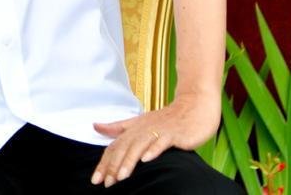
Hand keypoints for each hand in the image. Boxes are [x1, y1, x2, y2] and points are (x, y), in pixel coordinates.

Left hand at [90, 92, 220, 186]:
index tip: (96, 179)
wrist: (194, 107)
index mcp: (134, 128)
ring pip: (140, 145)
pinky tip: (146, 159)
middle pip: (124, 147)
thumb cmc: (167, 119)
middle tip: (106, 183)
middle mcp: (143, 128)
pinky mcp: (174, 134)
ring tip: (121, 176)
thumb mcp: (140, 122)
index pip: (115, 146)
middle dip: (113, 165)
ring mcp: (159, 130)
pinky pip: (162, 142)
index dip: (105, 162)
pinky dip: (154, 150)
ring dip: (129, 160)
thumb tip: (95, 126)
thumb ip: (118, 126)